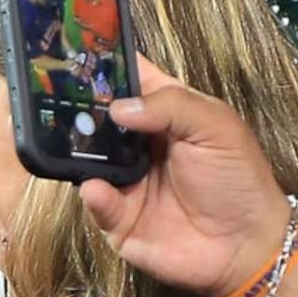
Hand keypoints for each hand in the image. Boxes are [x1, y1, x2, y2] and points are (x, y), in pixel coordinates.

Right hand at [78, 58, 291, 296]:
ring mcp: (124, 180)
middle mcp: (136, 143)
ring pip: (86, 158)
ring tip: (65, 136)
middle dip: (76, 105)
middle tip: (51, 93)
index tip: (74, 49)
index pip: (129, 79)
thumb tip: (118, 107)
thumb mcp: (216, 127)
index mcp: (163, 112)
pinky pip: (96, 202)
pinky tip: (97, 188)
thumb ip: (172, 105)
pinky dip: (94, 194)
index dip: (104, 64)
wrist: (246, 247)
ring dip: (76, 147)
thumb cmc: (237, 179)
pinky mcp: (117, 218)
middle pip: (97, 117)